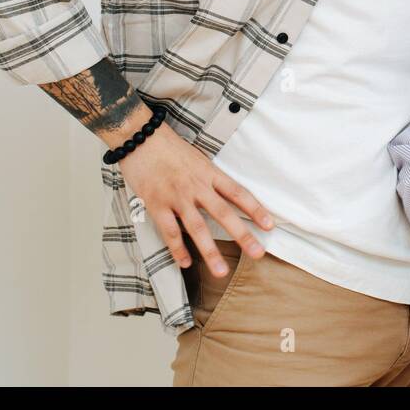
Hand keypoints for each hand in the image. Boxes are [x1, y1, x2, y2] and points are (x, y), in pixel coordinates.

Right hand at [117, 123, 274, 277]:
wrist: (140, 137)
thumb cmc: (169, 147)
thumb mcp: (198, 158)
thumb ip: (211, 178)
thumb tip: (227, 195)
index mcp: (209, 173)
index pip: (238, 193)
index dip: (256, 210)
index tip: (269, 226)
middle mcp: (196, 186)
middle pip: (223, 213)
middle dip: (242, 235)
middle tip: (257, 253)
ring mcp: (176, 197)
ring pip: (197, 228)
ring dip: (210, 252)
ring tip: (222, 271)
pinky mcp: (156, 204)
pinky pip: (170, 231)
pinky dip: (177, 249)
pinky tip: (185, 263)